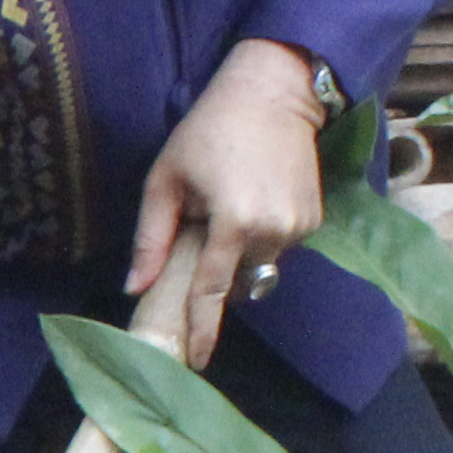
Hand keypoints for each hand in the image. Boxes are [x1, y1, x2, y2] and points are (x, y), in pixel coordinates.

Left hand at [126, 40, 326, 368]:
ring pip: (259, 265)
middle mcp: (274, 230)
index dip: (202, 329)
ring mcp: (301, 227)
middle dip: (216, 270)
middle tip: (202, 228)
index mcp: (233, 222)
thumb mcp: (166, 179)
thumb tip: (136, 287)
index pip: (213, 291)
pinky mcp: (316, 220)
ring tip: (229, 204)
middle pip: (236, 280)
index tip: (197, 360)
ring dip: (239, 251)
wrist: (274, 92)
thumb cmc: (209, 129)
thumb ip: (151, 238)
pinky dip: (262, 236)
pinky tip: (253, 199)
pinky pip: (280, 247)